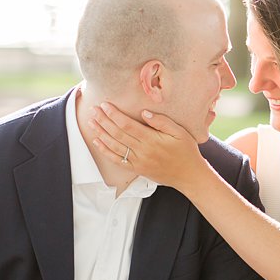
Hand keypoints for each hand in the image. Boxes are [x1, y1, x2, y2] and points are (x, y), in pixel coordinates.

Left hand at [90, 102, 207, 188]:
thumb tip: (144, 112)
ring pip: (114, 146)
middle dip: (103, 121)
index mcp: (152, 140)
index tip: (105, 105)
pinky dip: (105, 151)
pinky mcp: (137, 169)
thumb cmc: (186, 151)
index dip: (114, 114)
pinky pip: (117, 160)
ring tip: (91, 123)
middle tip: (93, 110)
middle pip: (118, 134)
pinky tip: (97, 142)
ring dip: (101, 134)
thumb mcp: (179, 132)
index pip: (128, 125)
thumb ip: (161, 121)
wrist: (189, 175)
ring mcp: (138, 161)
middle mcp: (143, 151)